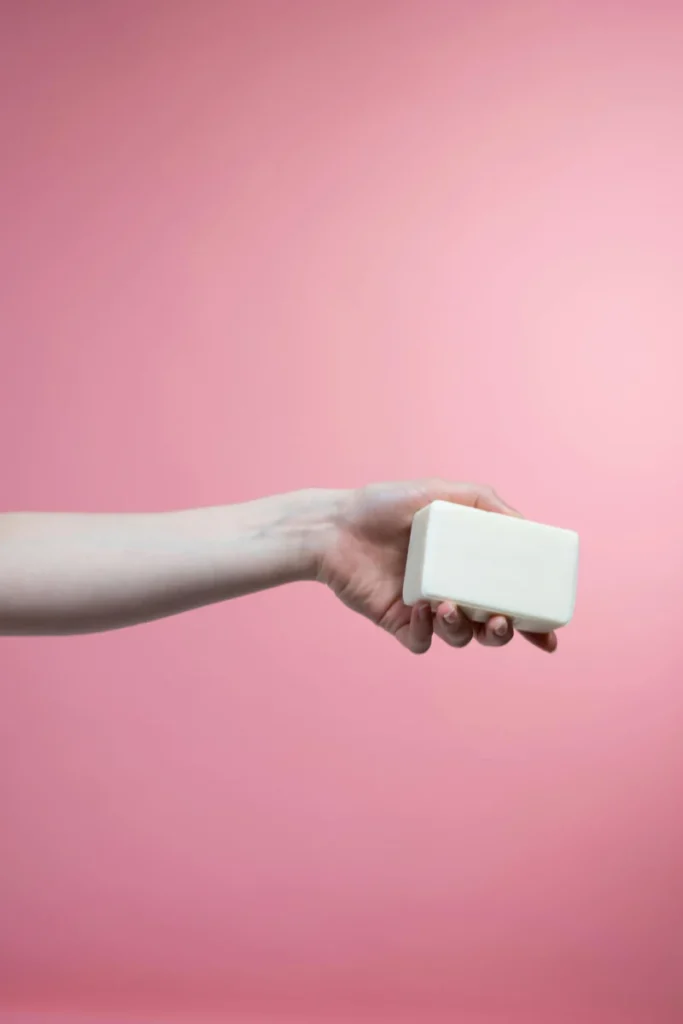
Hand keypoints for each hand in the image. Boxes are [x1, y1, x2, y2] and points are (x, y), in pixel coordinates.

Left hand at [317, 479, 556, 654]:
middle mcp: (451, 590)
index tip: (549, 635)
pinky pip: (422, 642)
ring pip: (459, 638)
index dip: (532, 623)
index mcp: (467, 566)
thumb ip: (487, 503)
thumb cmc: (385, 505)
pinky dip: (428, 632)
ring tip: (451, 606)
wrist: (335, 524)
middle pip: (489, 628)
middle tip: (499, 620)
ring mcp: (425, 609)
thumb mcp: (441, 492)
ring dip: (463, 630)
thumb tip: (527, 527)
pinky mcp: (398, 622)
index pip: (509, 598)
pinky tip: (425, 610)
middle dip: (502, 633)